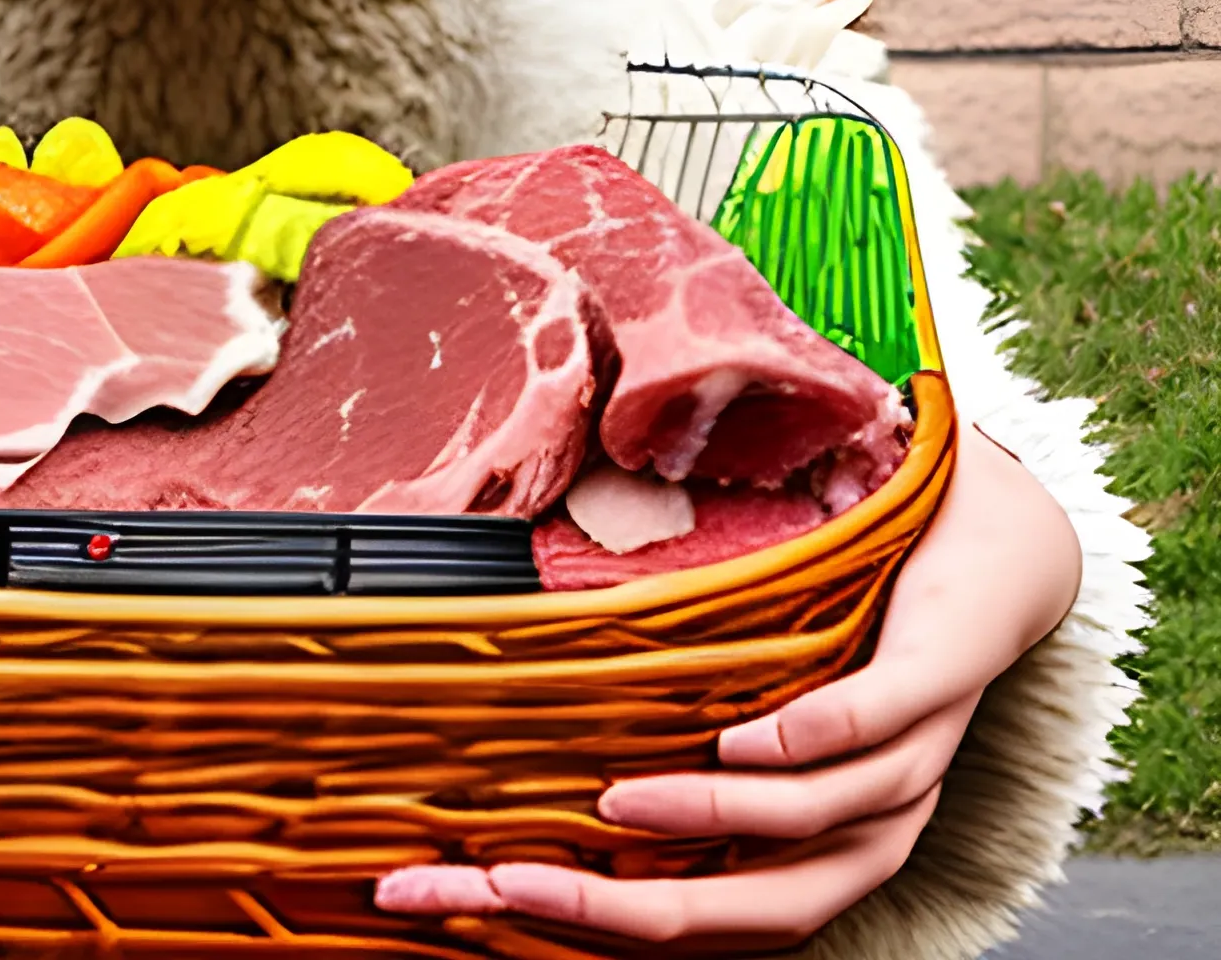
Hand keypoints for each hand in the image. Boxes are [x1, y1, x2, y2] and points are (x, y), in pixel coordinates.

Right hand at [378, 423, 1080, 943]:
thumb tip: (540, 723)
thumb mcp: (753, 688)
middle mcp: (870, 826)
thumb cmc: (856, 623)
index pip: (699, 917)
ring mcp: (912, 755)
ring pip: (811, 825)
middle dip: (626, 908)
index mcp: (821, 844)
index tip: (472, 896)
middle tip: (517, 884)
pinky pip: (872, 727)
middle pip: (750, 909)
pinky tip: (739, 735)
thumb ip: (670, 719)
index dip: (585, 918)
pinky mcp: (940, 681)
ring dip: (709, 821)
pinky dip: (806, 742)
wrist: (994, 548)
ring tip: (616, 803)